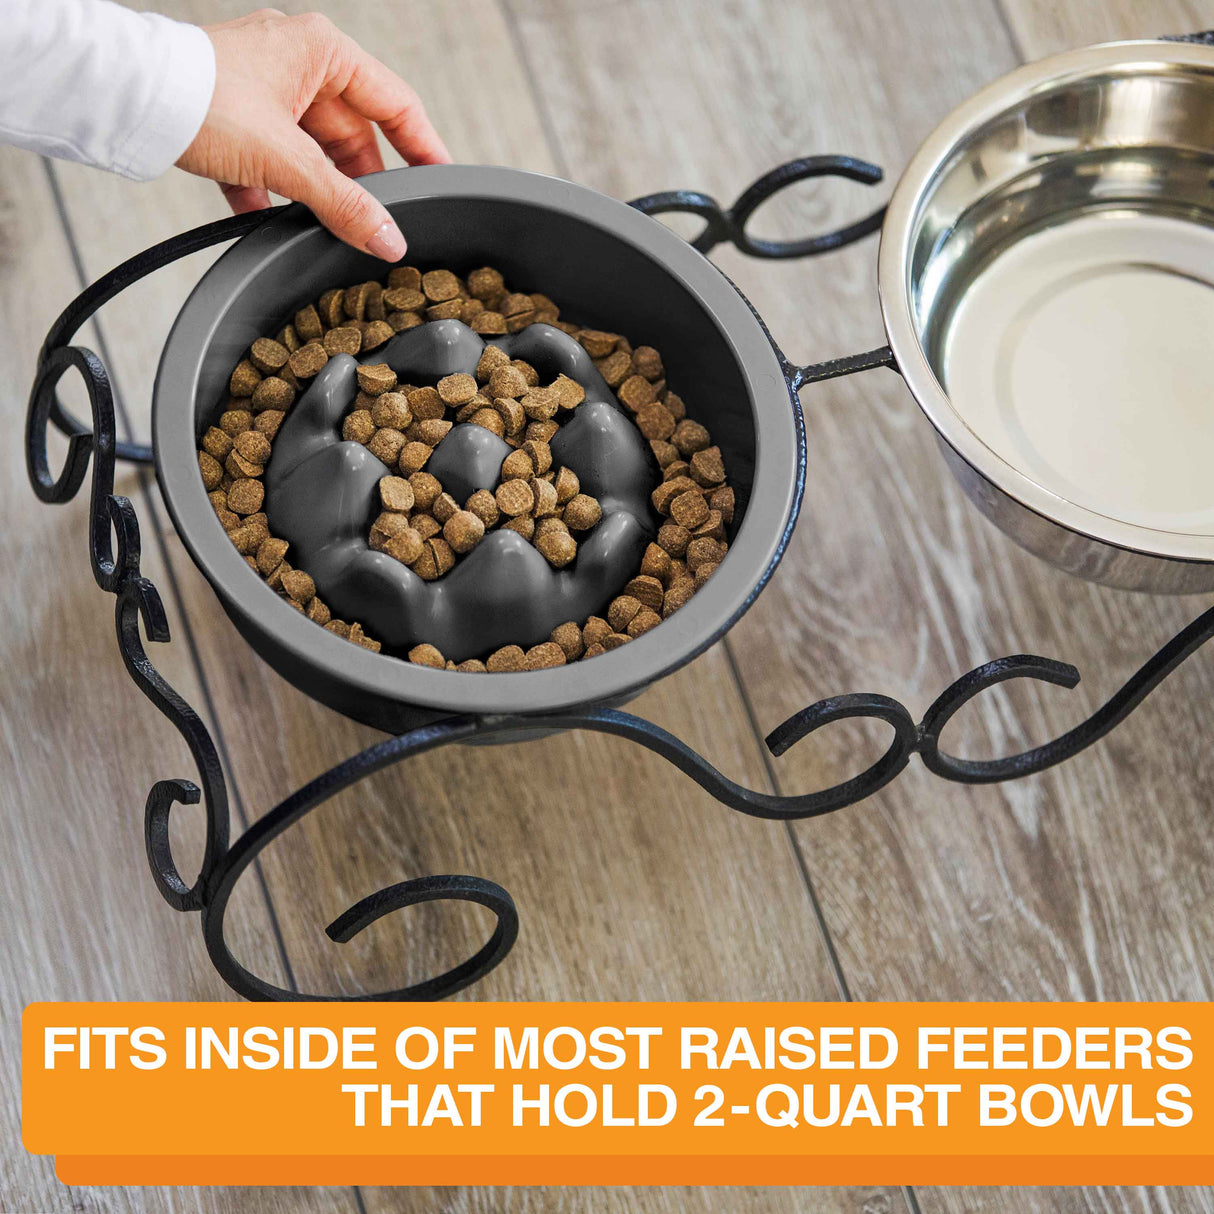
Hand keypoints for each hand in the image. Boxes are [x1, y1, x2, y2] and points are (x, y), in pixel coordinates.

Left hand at [177, 8, 450, 259]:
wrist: (121, 98)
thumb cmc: (199, 97)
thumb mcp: (287, 160)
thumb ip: (345, 204)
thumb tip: (388, 239)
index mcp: (322, 52)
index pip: (396, 104)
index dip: (423, 148)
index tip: (440, 183)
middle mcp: (297, 64)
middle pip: (353, 137)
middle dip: (359, 185)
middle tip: (374, 226)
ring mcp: (265, 90)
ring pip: (311, 153)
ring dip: (314, 192)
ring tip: (319, 226)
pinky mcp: (235, 116)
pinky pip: (271, 162)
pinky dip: (272, 192)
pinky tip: (268, 218)